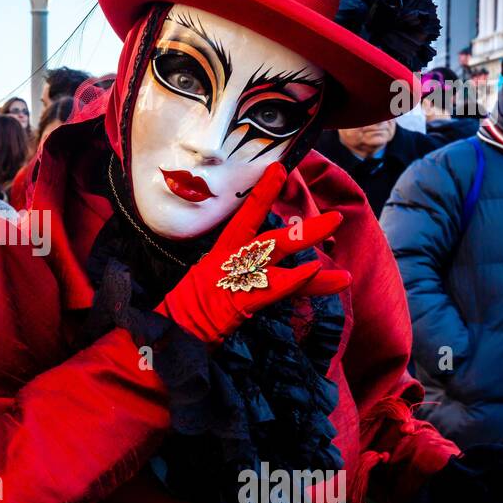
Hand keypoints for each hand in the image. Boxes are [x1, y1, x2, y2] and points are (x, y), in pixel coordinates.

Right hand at [158, 163, 350, 344]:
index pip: (247, 219)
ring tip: (334, 226)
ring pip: (275, 251)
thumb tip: (263, 276)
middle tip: (336, 219)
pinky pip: (271, 288)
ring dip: (306, 238)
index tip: (279, 170)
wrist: (167, 333)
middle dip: (304, 228)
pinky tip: (315, 270)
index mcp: (221, 255)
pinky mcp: (238, 301)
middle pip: (272, 238)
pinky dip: (293, 280)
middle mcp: (230, 260)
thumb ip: (235, 280)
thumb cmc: (186, 313)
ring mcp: (234, 278)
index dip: (264, 194)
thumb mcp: (210, 289)